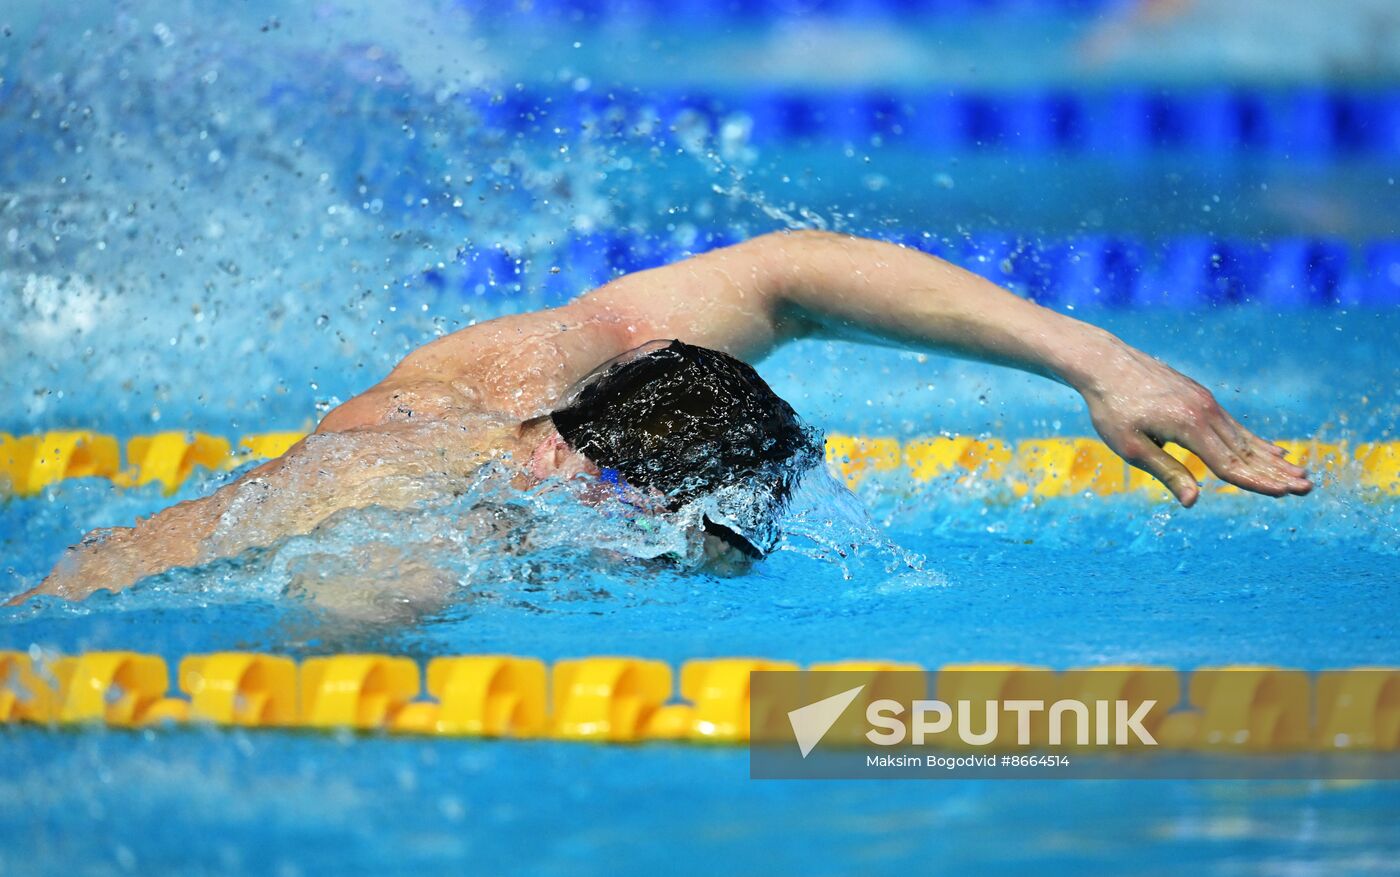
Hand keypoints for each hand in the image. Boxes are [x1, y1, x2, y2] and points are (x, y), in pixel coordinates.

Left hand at [1078, 342, 1312, 505]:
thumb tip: (1194, 501)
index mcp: (1188, 426)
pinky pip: (1234, 426)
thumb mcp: (1131, 446)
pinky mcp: (1201, 397)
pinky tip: (1272, 451)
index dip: (1255, 482)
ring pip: (1243, 437)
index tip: (1283, 495)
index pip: (1227, 463)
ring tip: (1299, 473)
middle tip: (1308, 488)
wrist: (1106, 363)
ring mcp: (1206, 402)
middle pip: (1244, 451)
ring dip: (1272, 459)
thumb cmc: (1112, 408)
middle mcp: (1205, 412)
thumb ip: (1166, 472)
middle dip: (1276, 473)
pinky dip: (1255, 441)